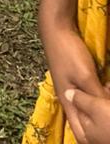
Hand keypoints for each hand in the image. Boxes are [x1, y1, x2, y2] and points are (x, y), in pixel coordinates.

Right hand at [44, 23, 107, 139]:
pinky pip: (86, 96)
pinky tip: (106, 92)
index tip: (103, 139)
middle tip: (109, 123)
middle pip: (82, 122)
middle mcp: (68, 97)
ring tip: (109, 109)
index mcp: (67, 102)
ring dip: (97, 111)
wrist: (56, 28)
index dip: (90, 140)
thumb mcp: (87, 77)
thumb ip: (96, 97)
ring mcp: (70, 86)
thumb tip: (107, 114)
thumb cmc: (69, 53)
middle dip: (96, 127)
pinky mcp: (74, 77)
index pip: (78, 131)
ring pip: (85, 109)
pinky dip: (97, 99)